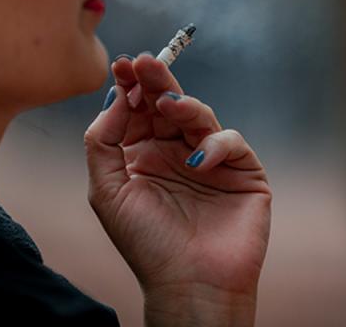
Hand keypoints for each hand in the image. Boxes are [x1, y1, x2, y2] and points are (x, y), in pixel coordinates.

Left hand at [84, 54, 270, 324]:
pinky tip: (197, 162)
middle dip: (157, 81)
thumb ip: (103, 141)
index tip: (123, 65)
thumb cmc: (146, 243)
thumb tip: (116, 97)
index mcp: (144, 156)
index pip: (138, 110)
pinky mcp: (243, 170)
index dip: (132, 86)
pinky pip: (230, 141)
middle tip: (147, 61)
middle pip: (169, 104)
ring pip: (200, 116)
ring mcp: (211, 160)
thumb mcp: (108, 190)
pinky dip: (215, 144)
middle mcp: (177, 153)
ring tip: (169, 105)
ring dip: (184, 104)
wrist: (191, 283)